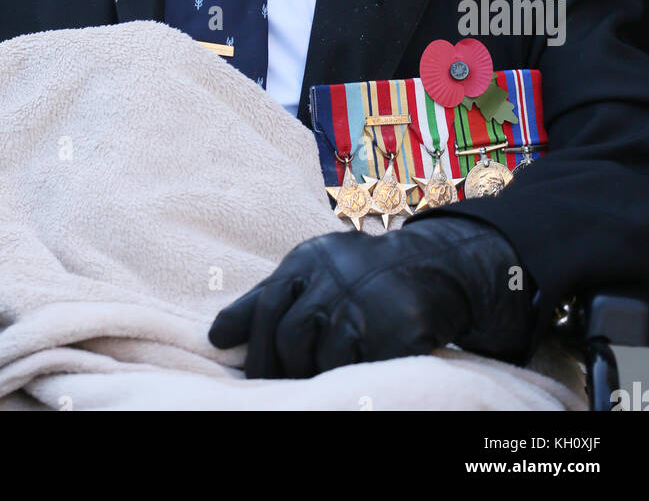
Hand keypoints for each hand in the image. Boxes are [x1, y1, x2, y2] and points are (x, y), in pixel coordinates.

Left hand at [209, 216, 534, 378]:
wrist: (431, 268)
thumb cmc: (359, 277)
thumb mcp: (312, 273)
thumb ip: (268, 299)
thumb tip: (216, 336)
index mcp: (308, 260)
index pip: (266, 301)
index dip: (248, 337)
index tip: (237, 366)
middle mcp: (331, 276)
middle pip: (286, 334)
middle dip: (277, 367)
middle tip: (276, 387)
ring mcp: (360, 302)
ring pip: (316, 355)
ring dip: (312, 372)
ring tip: (316, 375)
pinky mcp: (387, 329)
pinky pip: (350, 366)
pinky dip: (343, 374)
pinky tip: (347, 371)